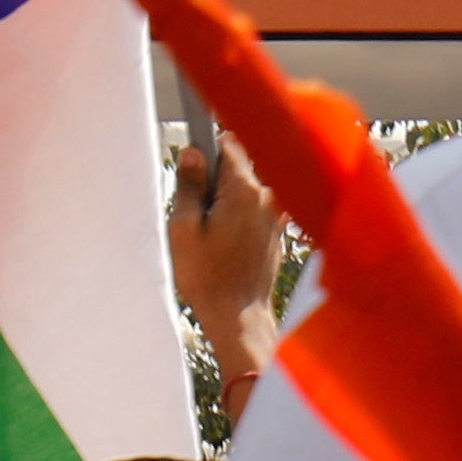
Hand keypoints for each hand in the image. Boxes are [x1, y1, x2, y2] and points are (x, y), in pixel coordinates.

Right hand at [167, 133, 287, 425]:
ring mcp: (276, 214)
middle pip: (240, 163)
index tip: (195, 145)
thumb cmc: (208, 277)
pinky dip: (240, 213)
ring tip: (210, 227)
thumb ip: (190, 186)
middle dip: (217, 173)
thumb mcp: (183, 229)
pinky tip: (225, 241)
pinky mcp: (278, 231)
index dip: (207, 142)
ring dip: (229, 195)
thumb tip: (195, 154)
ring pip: (249, 186)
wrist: (240, 318)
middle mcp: (268, 195)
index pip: (228, 142)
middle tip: (196, 202)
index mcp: (244, 189)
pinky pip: (257, 207)